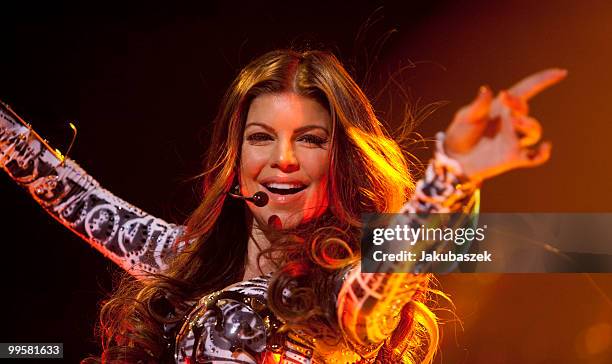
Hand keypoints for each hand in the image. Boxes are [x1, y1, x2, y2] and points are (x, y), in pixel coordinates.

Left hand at [444, 69, 566, 180]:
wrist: (454, 158)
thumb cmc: (460, 134)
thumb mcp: (466, 117)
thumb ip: (478, 105)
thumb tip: (487, 89)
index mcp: (502, 107)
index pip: (527, 90)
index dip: (544, 80)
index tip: (561, 72)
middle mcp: (511, 122)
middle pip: (525, 109)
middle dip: (518, 104)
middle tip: (506, 100)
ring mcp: (514, 139)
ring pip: (534, 131)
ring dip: (529, 125)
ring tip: (514, 122)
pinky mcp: (513, 156)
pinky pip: (535, 157)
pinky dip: (543, 154)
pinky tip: (545, 147)